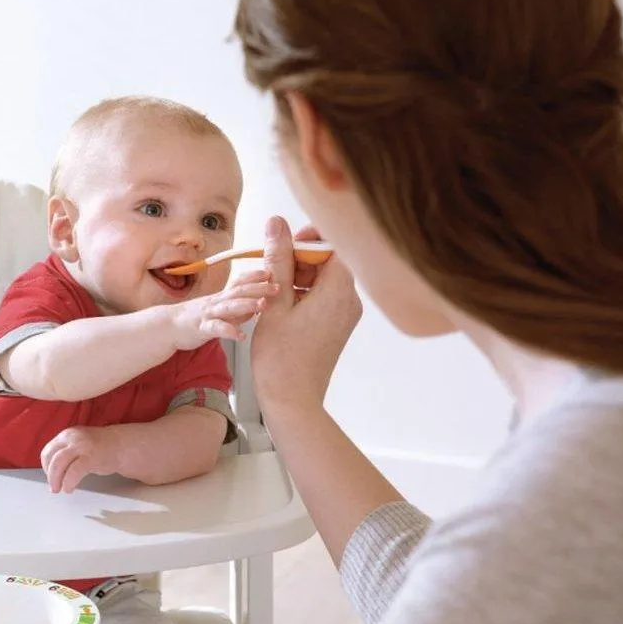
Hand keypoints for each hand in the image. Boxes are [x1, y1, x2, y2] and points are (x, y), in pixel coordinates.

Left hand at [40, 426, 121, 493]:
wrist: (122, 446)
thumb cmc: (100, 449)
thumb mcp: (78, 445)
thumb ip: (64, 453)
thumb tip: (51, 471)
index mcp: (67, 434)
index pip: (48, 451)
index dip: (45, 466)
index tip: (49, 476)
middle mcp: (73, 438)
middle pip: (52, 458)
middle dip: (49, 475)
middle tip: (53, 487)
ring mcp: (82, 446)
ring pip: (59, 464)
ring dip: (56, 479)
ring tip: (59, 489)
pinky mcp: (91, 457)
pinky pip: (73, 472)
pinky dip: (68, 482)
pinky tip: (69, 488)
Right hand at [168, 269, 279, 349]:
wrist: (168, 326)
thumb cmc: (196, 318)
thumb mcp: (220, 310)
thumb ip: (240, 307)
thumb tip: (259, 303)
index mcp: (222, 297)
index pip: (240, 282)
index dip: (255, 276)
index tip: (272, 272)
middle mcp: (217, 302)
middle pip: (239, 291)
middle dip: (258, 288)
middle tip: (277, 287)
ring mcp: (209, 314)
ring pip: (229, 307)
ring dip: (247, 305)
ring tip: (263, 305)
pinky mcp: (201, 328)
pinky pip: (216, 329)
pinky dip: (229, 331)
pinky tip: (241, 336)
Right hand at [252, 217, 361, 413]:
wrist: (293, 400)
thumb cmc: (281, 357)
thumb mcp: (274, 301)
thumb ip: (278, 259)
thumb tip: (277, 223)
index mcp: (338, 291)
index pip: (334, 244)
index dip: (308, 238)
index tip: (284, 245)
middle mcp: (350, 301)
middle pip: (330, 260)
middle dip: (299, 258)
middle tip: (272, 270)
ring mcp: (347, 314)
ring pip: (325, 279)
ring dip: (299, 276)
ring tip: (272, 293)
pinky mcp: (339, 325)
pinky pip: (325, 297)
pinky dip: (304, 293)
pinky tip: (281, 306)